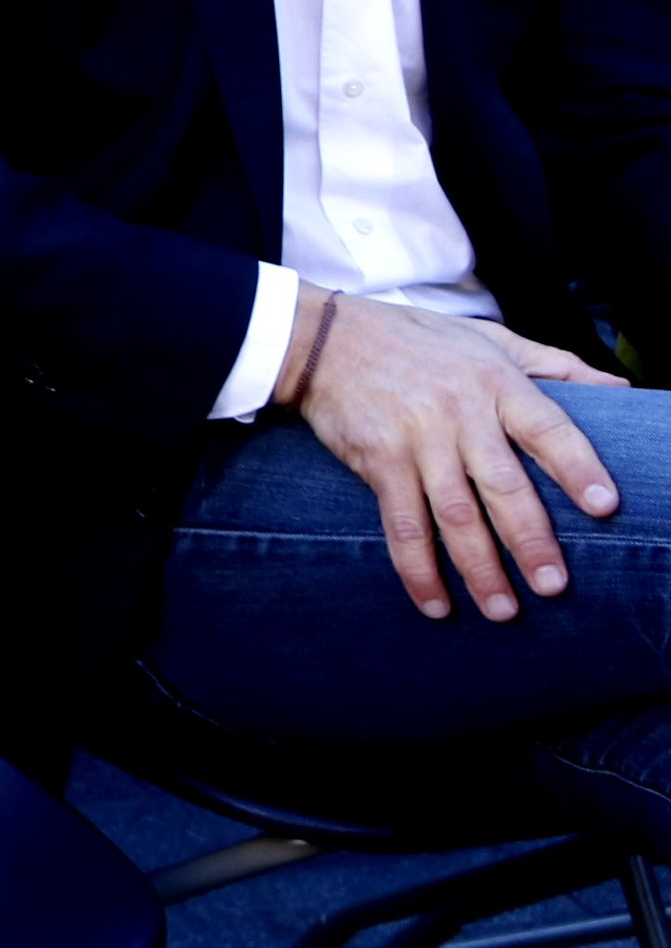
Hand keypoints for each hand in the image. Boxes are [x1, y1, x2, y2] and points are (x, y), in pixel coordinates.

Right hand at [284, 293, 621, 621]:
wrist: (325, 338)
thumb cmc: (417, 339)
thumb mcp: (491, 339)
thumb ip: (555, 364)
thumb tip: (622, 390)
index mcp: (496, 384)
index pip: (548, 429)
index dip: (577, 467)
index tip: (605, 506)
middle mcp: (459, 413)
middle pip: (504, 486)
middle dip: (530, 540)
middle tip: (553, 586)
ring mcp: (417, 439)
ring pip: (454, 515)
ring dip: (479, 568)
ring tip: (503, 610)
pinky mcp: (378, 460)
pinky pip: (402, 524)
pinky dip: (418, 568)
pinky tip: (436, 602)